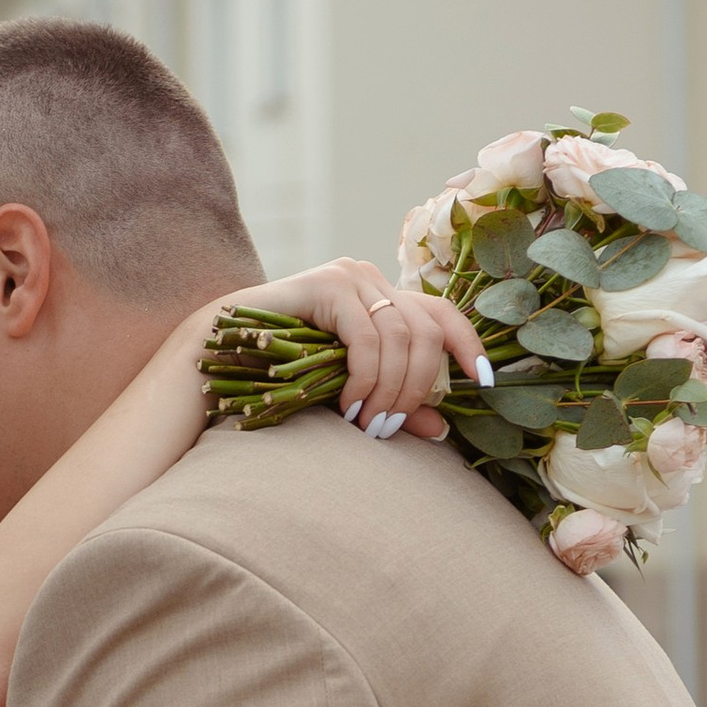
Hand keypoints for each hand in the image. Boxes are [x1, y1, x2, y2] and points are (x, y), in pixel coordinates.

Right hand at [250, 259, 489, 438]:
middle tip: (389, 428)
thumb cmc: (282, 373)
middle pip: (426, 331)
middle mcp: (372, 279)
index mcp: (383, 299)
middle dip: (416, 387)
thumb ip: (394, 403)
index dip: (469, 346)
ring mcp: (350, 277)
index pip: (443, 314)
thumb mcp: (350, 391)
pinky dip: (363, 378)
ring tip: (367, 425)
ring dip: (388, 390)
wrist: (222, 355)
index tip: (485, 383)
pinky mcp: (328, 285)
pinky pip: (366, 338)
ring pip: (400, 337)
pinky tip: (347, 404)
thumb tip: (441, 429)